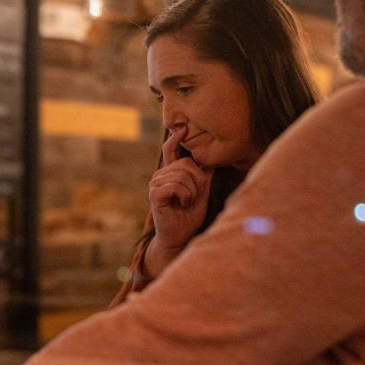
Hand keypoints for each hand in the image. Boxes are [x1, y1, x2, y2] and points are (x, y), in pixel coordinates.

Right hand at [144, 126, 213, 276]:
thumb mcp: (201, 191)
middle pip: (186, 164)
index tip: (182, 128)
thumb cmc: (190, 215)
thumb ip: (202, 175)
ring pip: (182, 175)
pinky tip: (182, 204)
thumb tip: (209, 158)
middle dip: (198, 181)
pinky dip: (185, 195)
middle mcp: (160, 175)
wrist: (179, 236)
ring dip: (192, 191)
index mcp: (170, 173)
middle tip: (194, 196)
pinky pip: (176, 185)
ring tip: (187, 202)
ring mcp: (155, 183)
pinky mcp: (154, 193)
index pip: (171, 150)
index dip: (175, 139)